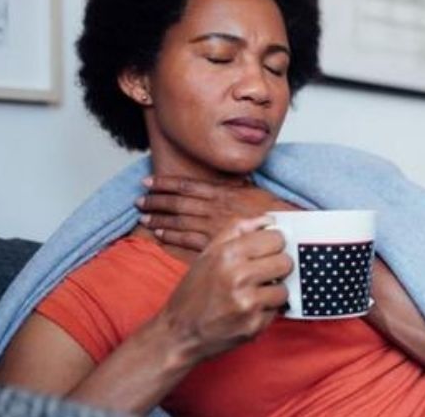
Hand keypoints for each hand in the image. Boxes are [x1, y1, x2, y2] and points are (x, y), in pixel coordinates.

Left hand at [136, 176, 294, 250]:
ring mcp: (213, 225)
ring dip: (160, 218)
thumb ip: (232, 187)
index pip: (187, 185)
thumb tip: (221, 182)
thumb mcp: (252, 190)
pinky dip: (172, 236)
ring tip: (144, 217)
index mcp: (222, 192)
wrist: (285, 229)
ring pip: (179, 220)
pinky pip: (188, 239)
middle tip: (139, 201)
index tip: (148, 182)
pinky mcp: (215, 242)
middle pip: (178, 202)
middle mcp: (214, 207)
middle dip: (156, 200)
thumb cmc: (272, 211)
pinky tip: (160, 235)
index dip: (165, 183)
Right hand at [156, 216, 292, 363]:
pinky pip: (277, 310)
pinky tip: (249, 309)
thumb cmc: (195, 291)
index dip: (274, 244)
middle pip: (285, 262)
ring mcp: (248, 303)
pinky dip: (267, 310)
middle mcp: (238, 277)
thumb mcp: (208, 253)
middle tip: (263, 273)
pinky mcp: (254, 325)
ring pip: (284, 288)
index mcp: (227, 254)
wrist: (179, 333)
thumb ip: (238, 230)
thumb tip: (269, 220)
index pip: (275, 239)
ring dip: (273, 291)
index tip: (267, 251)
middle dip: (277, 267)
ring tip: (254, 293)